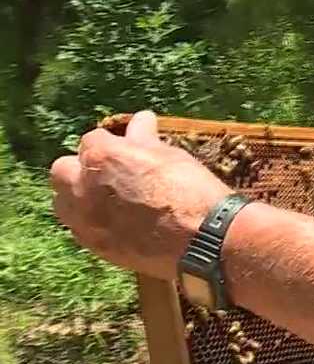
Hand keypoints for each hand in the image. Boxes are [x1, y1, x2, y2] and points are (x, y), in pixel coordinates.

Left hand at [50, 110, 232, 280]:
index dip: (111, 144)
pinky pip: (77, 227)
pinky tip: (114, 221)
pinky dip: (90, 220)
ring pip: (62, 200)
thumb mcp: (170, 156)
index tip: (126, 150)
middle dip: (81, 167)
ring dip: (78, 195)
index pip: (92, 139)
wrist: (202, 239)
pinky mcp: (92, 244)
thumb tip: (141, 119)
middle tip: (109, 173)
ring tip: (106, 199)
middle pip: (63, 169)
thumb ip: (145, 139)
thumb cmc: (189, 191)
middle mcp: (82, 186)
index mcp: (102, 157)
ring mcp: (84, 218)